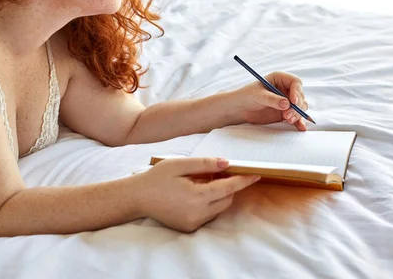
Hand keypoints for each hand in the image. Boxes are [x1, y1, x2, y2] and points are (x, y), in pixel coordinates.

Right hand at [136, 157, 259, 232]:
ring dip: (218, 195)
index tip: (255, 174)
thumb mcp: (179, 164)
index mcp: (196, 196)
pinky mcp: (189, 228)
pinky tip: (194, 194)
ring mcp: (193, 223)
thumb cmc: (157, 178)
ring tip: (203, 182)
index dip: (243, 180)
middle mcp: (197, 213)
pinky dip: (208, 204)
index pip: (228, 188)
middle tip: (218, 173)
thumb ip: (204, 163)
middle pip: (226, 199)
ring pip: (218, 208)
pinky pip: (208, 215)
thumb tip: (226, 163)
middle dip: (228, 186)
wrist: (137, 198)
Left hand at [232, 71, 308, 130]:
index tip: (293, 102)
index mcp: (280, 79)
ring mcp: (287, 101)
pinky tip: (300, 127)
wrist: (239, 109)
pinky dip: (298, 121)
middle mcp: (286, 89)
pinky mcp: (285, 112)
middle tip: (287, 114)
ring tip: (287, 119)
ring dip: (297, 114)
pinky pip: (296, 116)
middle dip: (297, 106)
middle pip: (300, 96)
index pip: (296, 82)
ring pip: (300, 106)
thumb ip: (273, 99)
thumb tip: (287, 104)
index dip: (297, 91)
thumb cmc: (246, 96)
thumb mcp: (259, 96)